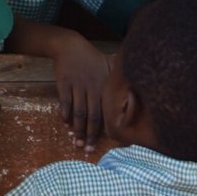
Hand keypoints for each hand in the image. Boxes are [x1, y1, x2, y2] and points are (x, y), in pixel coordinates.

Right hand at [51, 35, 111, 151]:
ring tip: (75, 142)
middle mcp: (93, 88)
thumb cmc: (91, 59)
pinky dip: (65, 113)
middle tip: (87, 149)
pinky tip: (65, 123)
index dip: (104, 129)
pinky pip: (65, 101)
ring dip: (77, 129)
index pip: (106, 112)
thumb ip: (117, 82)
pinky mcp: (64, 83)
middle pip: (92, 116)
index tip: (103, 142)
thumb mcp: (108, 67)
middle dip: (90, 135)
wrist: (70, 46)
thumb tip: (132, 97)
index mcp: (105, 86)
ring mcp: (78, 85)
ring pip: (78, 112)